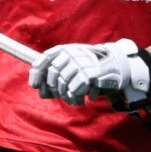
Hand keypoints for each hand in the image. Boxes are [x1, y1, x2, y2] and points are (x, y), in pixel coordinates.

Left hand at [29, 39, 150, 105]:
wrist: (115, 66)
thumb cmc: (91, 69)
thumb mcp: (74, 65)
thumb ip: (57, 74)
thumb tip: (40, 89)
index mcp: (66, 49)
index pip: (45, 58)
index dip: (37, 72)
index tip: (34, 84)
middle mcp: (72, 53)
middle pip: (52, 74)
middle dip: (54, 89)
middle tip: (60, 96)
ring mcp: (80, 63)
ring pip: (62, 84)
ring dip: (66, 96)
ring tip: (73, 100)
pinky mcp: (88, 73)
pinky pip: (73, 90)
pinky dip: (75, 99)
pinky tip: (81, 101)